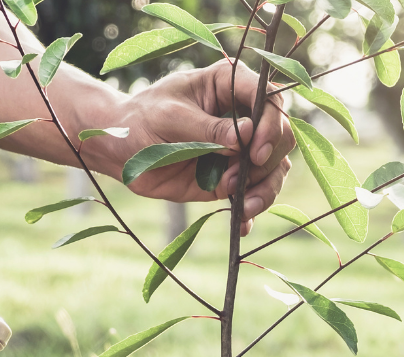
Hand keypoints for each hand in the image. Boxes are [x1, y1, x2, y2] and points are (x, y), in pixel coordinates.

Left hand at [100, 59, 292, 234]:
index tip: (255, 151)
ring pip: (276, 167)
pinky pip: (256, 192)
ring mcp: (241, 148)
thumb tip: (246, 135)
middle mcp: (243, 115)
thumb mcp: (170, 118)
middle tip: (240, 178)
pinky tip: (243, 224)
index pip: (269, 99)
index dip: (271, 125)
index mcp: (229, 84)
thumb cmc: (141, 119)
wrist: (121, 151)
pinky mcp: (233, 176)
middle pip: (281, 136)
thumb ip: (208, 128)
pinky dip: (252, 209)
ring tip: (245, 206)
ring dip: (265, 189)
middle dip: (268, 160)